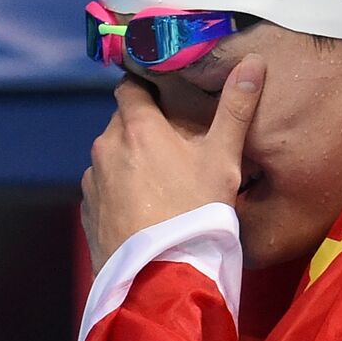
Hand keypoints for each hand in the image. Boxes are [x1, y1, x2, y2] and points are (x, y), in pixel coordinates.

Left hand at [81, 54, 265, 273]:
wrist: (161, 277)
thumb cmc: (196, 214)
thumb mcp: (224, 159)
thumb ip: (236, 109)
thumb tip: (254, 62)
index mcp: (137, 127)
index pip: (130, 87)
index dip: (146, 88)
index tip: (164, 96)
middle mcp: (106, 147)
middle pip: (121, 123)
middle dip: (142, 127)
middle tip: (172, 146)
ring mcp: (92, 181)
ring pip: (110, 157)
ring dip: (128, 160)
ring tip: (159, 183)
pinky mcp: (87, 211)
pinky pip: (102, 189)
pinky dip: (118, 191)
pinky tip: (142, 209)